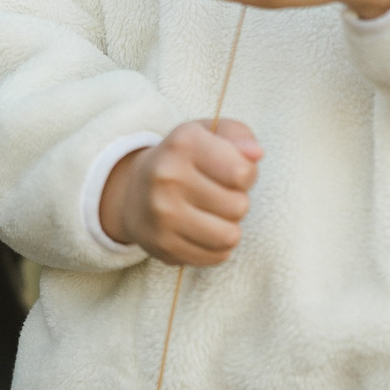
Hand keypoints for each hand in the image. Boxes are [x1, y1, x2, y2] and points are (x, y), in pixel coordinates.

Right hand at [98, 119, 262, 265]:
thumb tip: (256, 153)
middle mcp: (168, 178)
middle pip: (239, 206)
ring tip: (215, 214)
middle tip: (220, 194)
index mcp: (184, 144)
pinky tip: (203, 231)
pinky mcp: (163, 246)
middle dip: (237, 201)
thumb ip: (239, 135)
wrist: (133, 190)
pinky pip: (216, 256)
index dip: (247, 174)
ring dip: (230, 227)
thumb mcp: (210, 133)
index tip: (232, 172)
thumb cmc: (184, 158)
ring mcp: (163, 215)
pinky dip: (217, 246)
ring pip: (229, 236)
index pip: (242, 173)